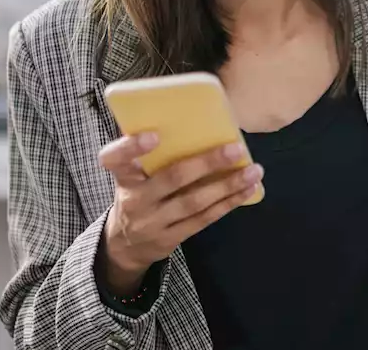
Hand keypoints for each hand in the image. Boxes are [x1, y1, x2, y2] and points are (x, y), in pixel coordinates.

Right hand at [97, 133, 263, 294]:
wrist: (124, 246)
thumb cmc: (136, 195)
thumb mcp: (132, 176)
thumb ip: (150, 156)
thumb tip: (194, 120)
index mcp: (123, 177)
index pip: (114, 160)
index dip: (131, 147)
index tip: (154, 135)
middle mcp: (135, 200)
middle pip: (171, 178)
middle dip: (206, 163)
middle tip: (235, 148)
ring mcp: (153, 222)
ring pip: (193, 202)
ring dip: (227, 185)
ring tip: (253, 171)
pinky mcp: (170, 239)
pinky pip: (203, 219)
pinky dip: (227, 203)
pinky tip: (247, 190)